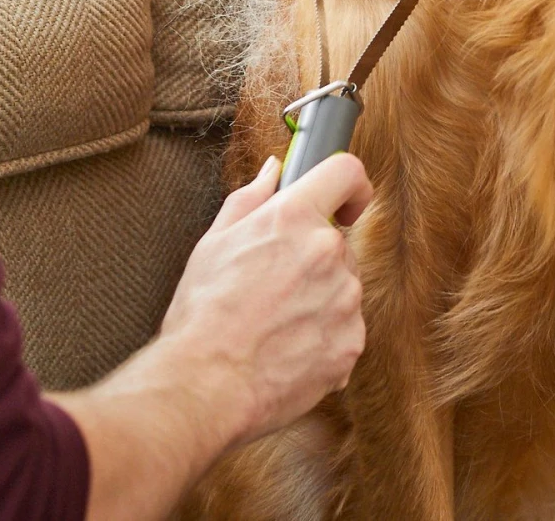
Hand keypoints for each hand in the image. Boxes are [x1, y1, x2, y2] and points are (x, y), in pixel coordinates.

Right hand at [159, 153, 372, 444]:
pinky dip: (324, 337)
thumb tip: (274, 171)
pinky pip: (345, 329)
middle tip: (273, 285)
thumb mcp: (215, 240)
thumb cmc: (202, 311)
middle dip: (313, 258)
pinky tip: (287, 348)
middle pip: (338, 242)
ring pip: (342, 286)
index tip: (344, 202)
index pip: (346, 173)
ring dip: (319, 298)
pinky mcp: (352, 342)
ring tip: (275, 323)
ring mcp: (344, 298)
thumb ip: (252, 198)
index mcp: (294, 217)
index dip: (350, 185)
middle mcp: (327, 250)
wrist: (205, 382)